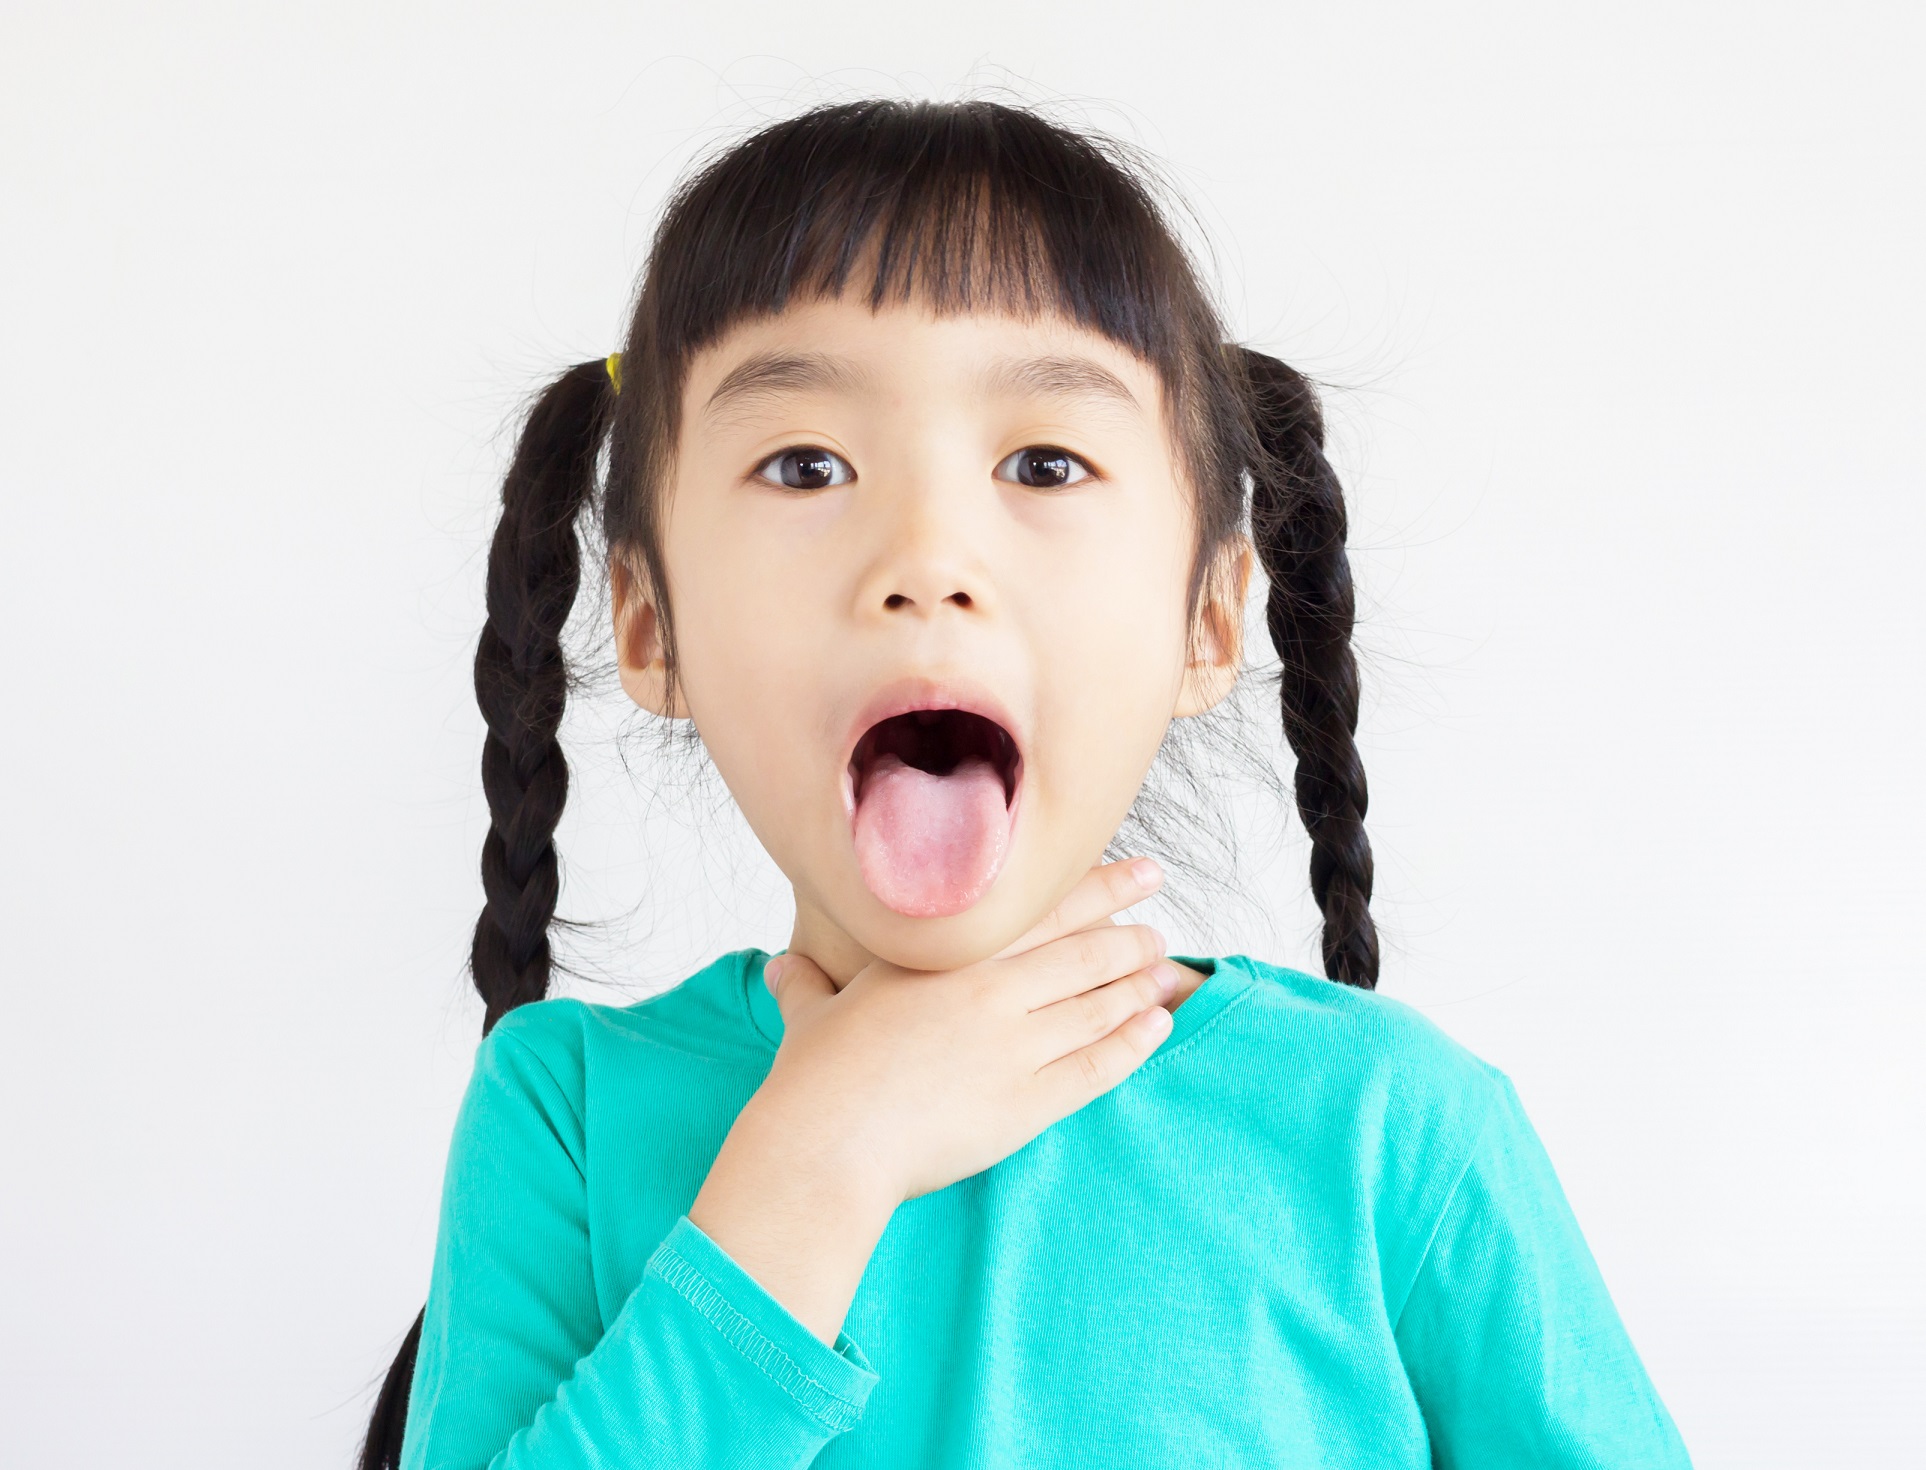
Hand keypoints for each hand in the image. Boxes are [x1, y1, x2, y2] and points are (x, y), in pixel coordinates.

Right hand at [755, 857, 1178, 1207]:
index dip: (1099, 886)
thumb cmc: (813, 1077)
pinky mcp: (1027, 1102)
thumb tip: (778, 969)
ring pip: (1098, 1004)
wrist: (826, 1144)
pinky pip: (1097, 1066)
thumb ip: (806, 985)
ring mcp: (1013, 1045)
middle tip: (1160, 924)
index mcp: (946, 955)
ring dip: (1139, 984)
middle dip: (1132, 934)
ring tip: (1167, 971)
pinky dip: (1133, 1043)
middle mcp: (989, 989)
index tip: (1138, 871)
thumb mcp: (811, 1013)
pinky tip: (1156, 1025)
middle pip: (1084, 950)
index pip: (1041, 908)